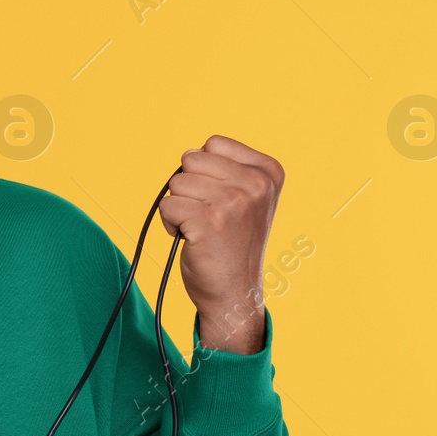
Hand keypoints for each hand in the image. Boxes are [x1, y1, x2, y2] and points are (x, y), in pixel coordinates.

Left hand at [158, 134, 284, 353]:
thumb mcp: (247, 197)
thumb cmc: (233, 242)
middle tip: (207, 216)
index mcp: (269, 172)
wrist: (235, 292)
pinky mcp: (210, 221)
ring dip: (179, 206)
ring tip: (199, 229)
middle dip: (189, 187)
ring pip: (177, 182)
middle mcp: (256, 183)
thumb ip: (226, 168)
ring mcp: (234, 201)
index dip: (204, 170)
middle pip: (192, 159)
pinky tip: (190, 239)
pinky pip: (167, 205)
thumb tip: (188, 154)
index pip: (213, 143)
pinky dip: (170, 223)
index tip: (221, 199)